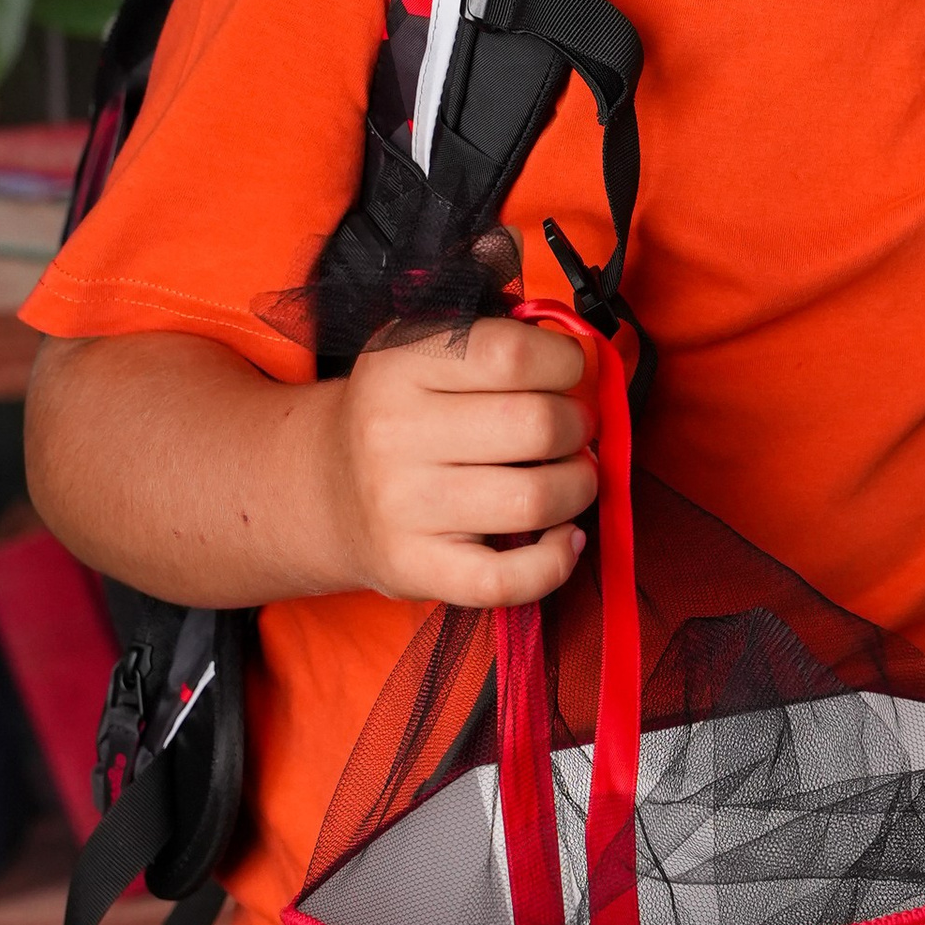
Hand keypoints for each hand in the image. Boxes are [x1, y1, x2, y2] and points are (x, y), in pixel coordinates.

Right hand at [321, 318, 595, 608]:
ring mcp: (402, 506)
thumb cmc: (407, 414)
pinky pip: (510, 579)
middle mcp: (393, 432)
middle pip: (538, 426)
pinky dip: (558, 560)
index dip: (566, 363)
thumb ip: (505, 345)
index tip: (568, 373)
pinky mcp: (414, 567)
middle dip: (579, 425)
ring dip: (579, 487)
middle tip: (572, 428)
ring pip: (537, 499)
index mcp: (400, 364)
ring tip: (569, 476)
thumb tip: (595, 366)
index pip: (514, 355)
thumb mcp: (428, 354)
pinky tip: (563, 535)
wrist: (328, 489)